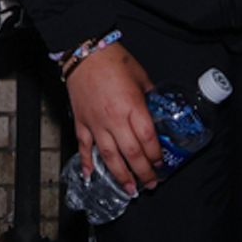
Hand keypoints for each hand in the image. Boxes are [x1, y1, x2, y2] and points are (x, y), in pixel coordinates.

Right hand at [65, 42, 161, 194]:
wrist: (84, 51)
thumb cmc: (113, 60)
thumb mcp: (140, 75)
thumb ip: (149, 95)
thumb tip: (157, 108)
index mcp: (132, 107)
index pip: (147, 139)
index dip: (155, 155)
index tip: (160, 163)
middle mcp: (114, 119)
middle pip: (131, 154)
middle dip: (143, 173)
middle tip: (150, 184)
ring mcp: (96, 123)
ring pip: (109, 156)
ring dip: (120, 175)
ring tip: (129, 190)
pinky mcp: (81, 121)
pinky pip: (83, 147)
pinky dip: (86, 163)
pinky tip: (90, 177)